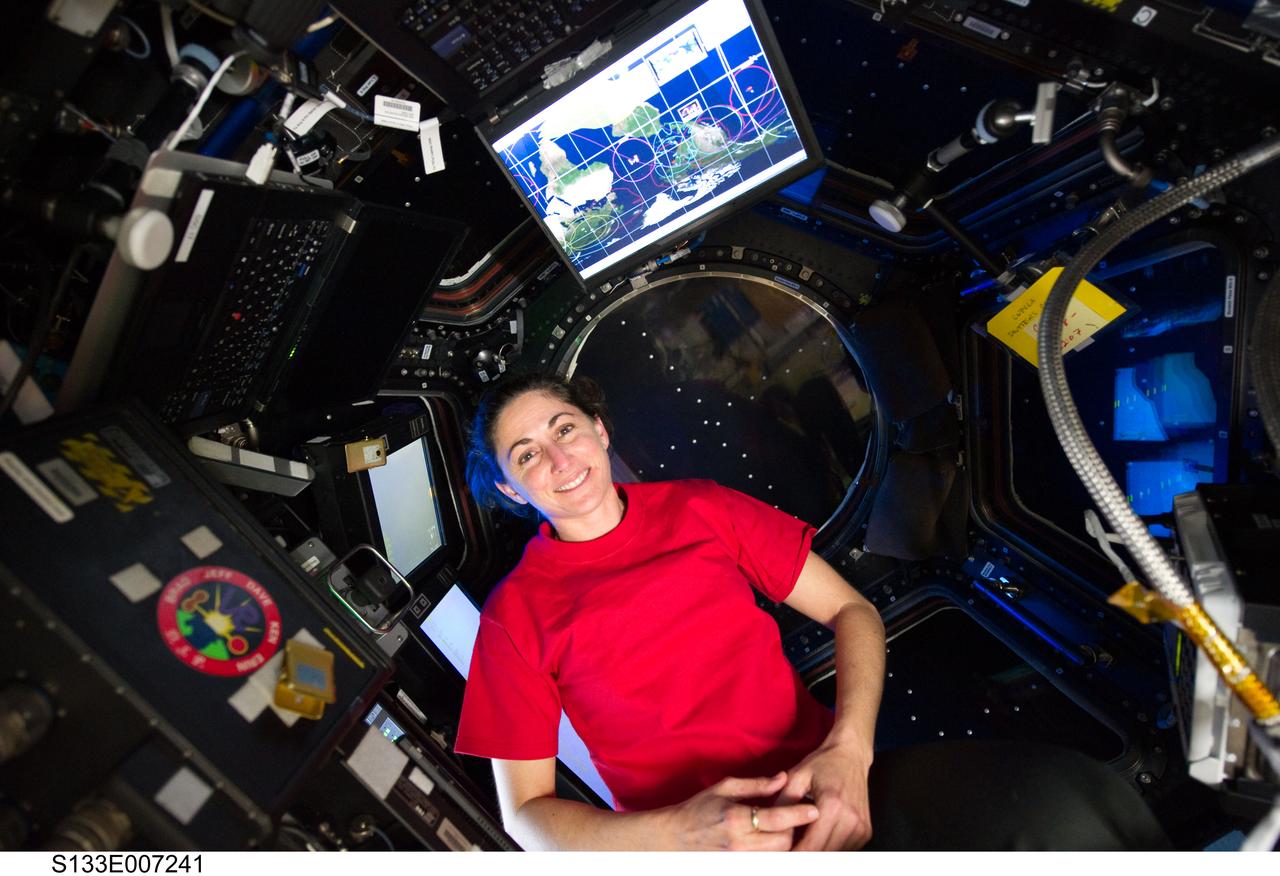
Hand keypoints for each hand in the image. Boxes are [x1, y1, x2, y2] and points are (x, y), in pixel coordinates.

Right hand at [661, 772, 820, 850]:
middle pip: (782, 843)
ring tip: (786, 830)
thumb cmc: (697, 809)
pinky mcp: (738, 869)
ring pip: (777, 856)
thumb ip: (756, 785)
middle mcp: (738, 844)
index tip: (814, 810)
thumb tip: (784, 778)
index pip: (776, 818)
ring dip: (785, 843)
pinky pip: (766, 863)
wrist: (673, 837)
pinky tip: (771, 841)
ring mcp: (738, 861)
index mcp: (735, 818)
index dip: (798, 814)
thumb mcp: (724, 788)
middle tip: (795, 819)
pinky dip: (773, 853)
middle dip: (793, 831)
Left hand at [776, 739, 873, 850]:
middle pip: (822, 856)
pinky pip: (844, 851)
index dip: (792, 855)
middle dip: (802, 856)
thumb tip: (769, 827)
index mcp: (832, 806)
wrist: (851, 754)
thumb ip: (783, 803)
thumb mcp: (797, 777)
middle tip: (786, 851)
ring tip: (801, 841)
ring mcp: (861, 828)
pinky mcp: (865, 832)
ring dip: (817, 853)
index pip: (810, 847)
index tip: (779, 854)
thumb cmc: (823, 763)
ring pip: (834, 856)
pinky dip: (829, 848)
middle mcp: (851, 820)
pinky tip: (817, 837)